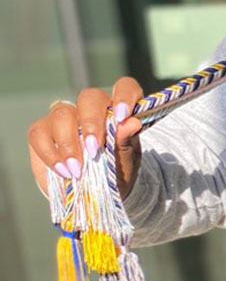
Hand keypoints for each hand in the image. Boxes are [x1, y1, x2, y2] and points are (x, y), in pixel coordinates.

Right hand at [27, 77, 144, 200]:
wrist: (95, 194)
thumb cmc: (115, 172)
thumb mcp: (126, 159)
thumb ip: (126, 141)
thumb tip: (132, 123)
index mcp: (118, 110)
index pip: (125, 86)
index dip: (124, 96)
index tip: (122, 116)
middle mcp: (92, 109)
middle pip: (89, 97)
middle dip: (91, 121)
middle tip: (94, 149)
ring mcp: (65, 118)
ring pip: (62, 113)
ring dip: (68, 142)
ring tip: (77, 169)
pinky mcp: (42, 132)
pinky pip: (39, 133)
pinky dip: (50, 153)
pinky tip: (64, 170)